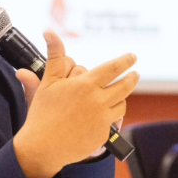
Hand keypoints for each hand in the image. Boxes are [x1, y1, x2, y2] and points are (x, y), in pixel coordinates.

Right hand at [13, 30, 138, 177]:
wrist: (43, 146)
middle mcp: (98, 101)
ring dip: (121, 97)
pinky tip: (103, 115)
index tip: (132, 56)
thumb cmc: (42, 113)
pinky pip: (113, 121)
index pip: (112, 68)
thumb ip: (54, 56)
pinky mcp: (103, 134)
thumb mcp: (47, 81)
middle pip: (125, 85)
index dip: (125, 61)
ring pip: (121, 103)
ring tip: (118, 95)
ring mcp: (102, 119)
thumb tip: (49, 31)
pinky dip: (110, 115)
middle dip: (132, 77)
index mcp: (85, 85)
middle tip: (134, 73)